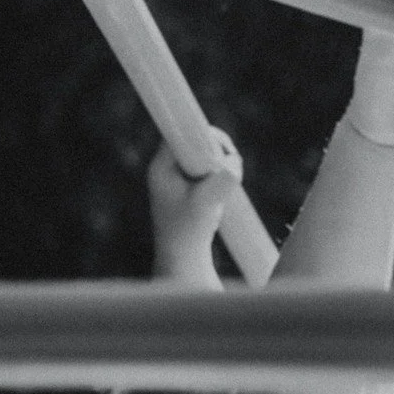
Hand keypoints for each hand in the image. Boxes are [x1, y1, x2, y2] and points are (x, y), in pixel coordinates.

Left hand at [147, 129, 241, 278]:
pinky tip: (220, 197)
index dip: (202, 135)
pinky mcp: (188, 187)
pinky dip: (220, 177)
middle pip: (194, 141)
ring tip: (222, 190)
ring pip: (204, 156)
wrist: (183, 259)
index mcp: (160, 169)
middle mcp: (164, 170)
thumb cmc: (189, 233)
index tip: (220, 148)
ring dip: (220, 167)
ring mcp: (176, 178)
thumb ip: (224, 177)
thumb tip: (233, 163)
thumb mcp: (209, 202)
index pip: (179, 134)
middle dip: (216, 152)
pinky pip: (208, 169)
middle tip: (228, 168)